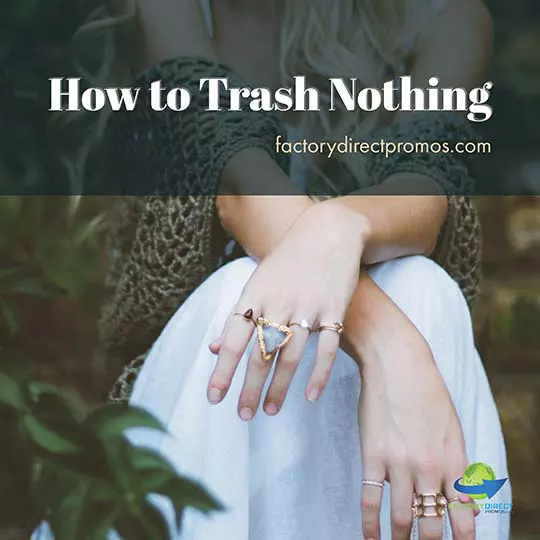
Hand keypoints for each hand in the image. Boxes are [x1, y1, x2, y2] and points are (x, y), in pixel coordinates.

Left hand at [207, 203, 370, 419]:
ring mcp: (307, 307)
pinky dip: (319, 374)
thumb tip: (214, 349)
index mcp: (254, 297)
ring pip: (290, 356)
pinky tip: (310, 396)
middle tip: (242, 415)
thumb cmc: (286, 262)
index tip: (214, 398)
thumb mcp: (256, 284)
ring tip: (270, 410)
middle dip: (248, 388)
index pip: (233, 341)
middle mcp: (278, 304)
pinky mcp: (333, 310)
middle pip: (259, 354)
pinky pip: (326, 349)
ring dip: (279, 387)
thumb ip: (236, 317)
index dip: (222, 371)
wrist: (326, 233)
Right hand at [354, 297, 477, 539]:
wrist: (395, 361)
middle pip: (433, 522)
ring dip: (401, 539)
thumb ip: (458, 463)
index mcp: (455, 458)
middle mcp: (430, 466)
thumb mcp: (452, 424)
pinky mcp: (373, 455)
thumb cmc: (425, 388)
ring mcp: (400, 462)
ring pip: (403, 517)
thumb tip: (467, 500)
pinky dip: (370, 524)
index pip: (464, 513)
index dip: (463, 537)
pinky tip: (370, 537)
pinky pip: (372, 500)